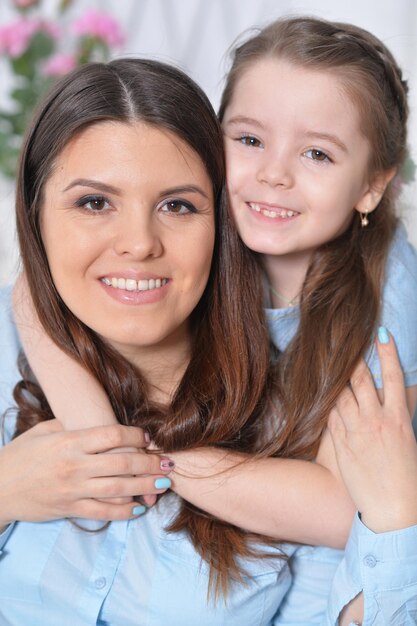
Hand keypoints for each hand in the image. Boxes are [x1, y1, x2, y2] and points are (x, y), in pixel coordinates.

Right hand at [0, 421, 171, 525]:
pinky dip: (124, 511)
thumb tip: (101, 419)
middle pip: (121, 463)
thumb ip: (73, 424)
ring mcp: (73, 490)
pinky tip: (141, 507)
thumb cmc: (21, 454)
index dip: (134, 436)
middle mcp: (74, 465)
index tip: (148, 437)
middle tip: (168, 461)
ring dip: (145, 485)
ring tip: (164, 482)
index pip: (111, 435)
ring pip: (118, 489)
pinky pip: (103, 512)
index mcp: (69, 441)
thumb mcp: (45, 430)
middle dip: (149, 462)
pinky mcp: (70, 509)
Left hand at [328, 331, 416, 532]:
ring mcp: (357, 432)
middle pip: (361, 380)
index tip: (381, 334)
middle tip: (343, 341)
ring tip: (327, 363)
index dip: (387, 353)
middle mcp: (376, 421)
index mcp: (399, 419)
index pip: (393, 377)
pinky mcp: (342, 445)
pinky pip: (332, 417)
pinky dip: (328, 403)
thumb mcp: (409, 442)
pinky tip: (321, 394)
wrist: (394, 511)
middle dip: (353, 359)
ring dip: (335, 379)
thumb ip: (396, 418)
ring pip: (341, 396)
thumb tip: (392, 402)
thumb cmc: (408, 479)